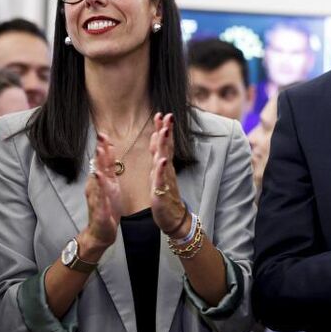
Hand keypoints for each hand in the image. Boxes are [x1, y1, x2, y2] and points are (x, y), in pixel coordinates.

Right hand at [84, 133, 121, 248]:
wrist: (101, 232)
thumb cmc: (107, 209)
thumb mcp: (111, 187)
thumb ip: (109, 172)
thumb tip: (108, 156)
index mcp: (101, 181)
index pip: (103, 162)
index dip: (104, 147)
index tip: (105, 133)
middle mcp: (96, 187)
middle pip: (98, 166)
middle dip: (100, 151)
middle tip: (101, 135)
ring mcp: (96, 197)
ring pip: (97, 178)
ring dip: (98, 164)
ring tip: (99, 151)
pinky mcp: (99, 209)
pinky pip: (99, 196)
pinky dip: (100, 186)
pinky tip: (99, 178)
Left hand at [149, 113, 187, 236]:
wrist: (173, 217)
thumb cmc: (165, 195)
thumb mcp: (160, 171)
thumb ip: (158, 154)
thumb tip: (157, 137)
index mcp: (163, 165)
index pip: (163, 143)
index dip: (162, 129)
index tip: (161, 114)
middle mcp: (165, 170)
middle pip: (166, 147)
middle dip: (165, 131)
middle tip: (167, 115)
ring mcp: (165, 180)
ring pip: (164, 159)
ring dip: (164, 145)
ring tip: (164, 131)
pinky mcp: (162, 191)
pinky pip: (162, 179)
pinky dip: (162, 169)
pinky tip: (163, 160)